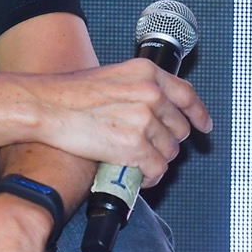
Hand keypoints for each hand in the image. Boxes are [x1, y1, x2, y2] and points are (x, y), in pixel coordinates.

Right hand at [27, 58, 211, 185]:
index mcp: (147, 73)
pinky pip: (156, 170)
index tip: (204, 126)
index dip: (199, 114)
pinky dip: (149, 178)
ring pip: (170, 152)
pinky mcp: (135, 146)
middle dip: (168, 143)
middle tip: (150, 149)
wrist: (47, 105)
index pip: (187, 95)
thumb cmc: (69, 93)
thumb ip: (138, 88)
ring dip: (156, 162)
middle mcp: (152, 94)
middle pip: (180, 129)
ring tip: (138, 164)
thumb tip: (153, 108)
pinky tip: (138, 176)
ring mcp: (145, 120)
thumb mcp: (113, 76)